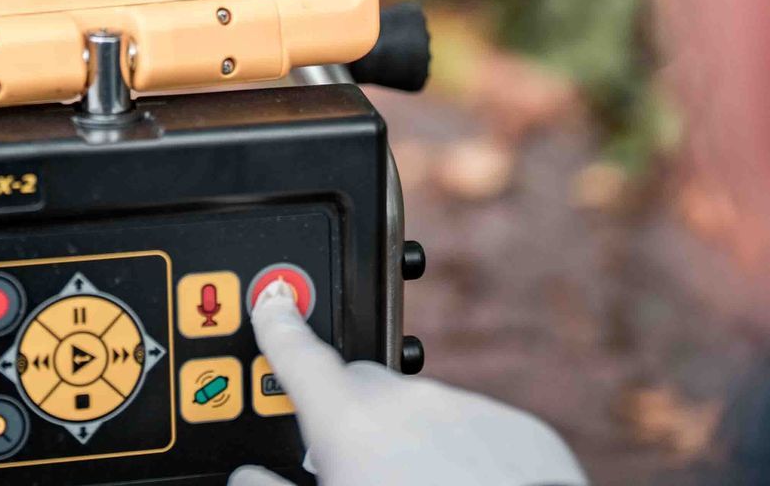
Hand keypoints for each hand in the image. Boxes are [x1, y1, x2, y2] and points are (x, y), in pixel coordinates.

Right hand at [232, 284, 587, 485]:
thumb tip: (247, 475)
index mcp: (351, 424)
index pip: (299, 354)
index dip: (278, 325)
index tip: (271, 301)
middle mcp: (411, 403)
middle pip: (361, 387)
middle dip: (350, 415)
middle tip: (352, 467)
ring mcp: (471, 411)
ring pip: (423, 413)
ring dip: (411, 441)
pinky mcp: (522, 432)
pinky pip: (478, 430)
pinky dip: (465, 453)